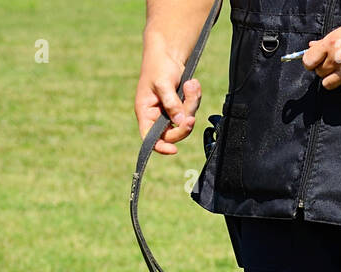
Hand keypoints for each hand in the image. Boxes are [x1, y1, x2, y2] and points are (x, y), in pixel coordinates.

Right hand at [134, 33, 202, 154]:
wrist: (167, 52)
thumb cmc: (159, 66)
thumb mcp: (163, 83)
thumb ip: (171, 103)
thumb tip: (180, 122)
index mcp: (145, 112)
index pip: (150, 138)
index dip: (161, 146)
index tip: (174, 150)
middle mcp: (157, 115)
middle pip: (174, 132)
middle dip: (185, 121)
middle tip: (192, 112)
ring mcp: (170, 112)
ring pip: (186, 120)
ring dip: (192, 103)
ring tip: (191, 84)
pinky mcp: (180, 106)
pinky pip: (192, 110)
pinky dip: (195, 97)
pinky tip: (193, 83)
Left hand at [302, 17, 340, 95]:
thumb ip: (328, 41)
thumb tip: (313, 46)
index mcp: (332, 42)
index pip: (308, 60)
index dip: (310, 62)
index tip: (314, 62)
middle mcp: (338, 58)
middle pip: (319, 73)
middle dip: (323, 70)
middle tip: (333, 64)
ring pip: (328, 85)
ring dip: (332, 81)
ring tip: (340, 74)